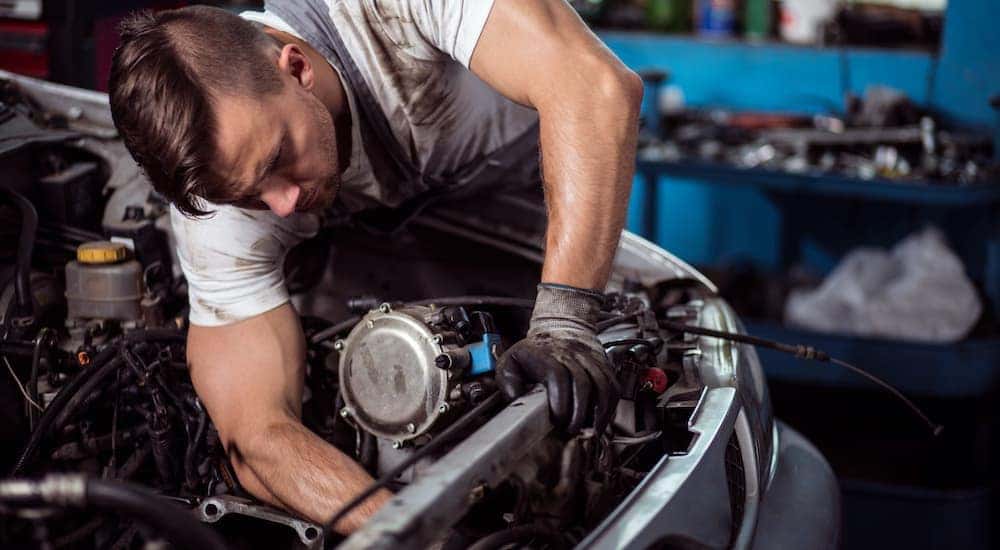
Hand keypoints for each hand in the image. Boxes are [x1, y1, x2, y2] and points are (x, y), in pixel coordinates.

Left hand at [496, 284, 619, 433]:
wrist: (560, 327)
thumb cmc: (533, 352)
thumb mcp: (510, 362)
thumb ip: (507, 383)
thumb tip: (515, 401)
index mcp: (546, 355)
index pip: (557, 376)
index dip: (560, 401)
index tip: (557, 420)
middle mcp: (572, 355)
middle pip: (582, 384)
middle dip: (578, 413)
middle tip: (571, 431)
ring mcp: (591, 360)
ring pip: (602, 386)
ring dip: (598, 413)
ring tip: (589, 431)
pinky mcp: (605, 366)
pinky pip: (613, 387)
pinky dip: (610, 407)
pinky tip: (600, 422)